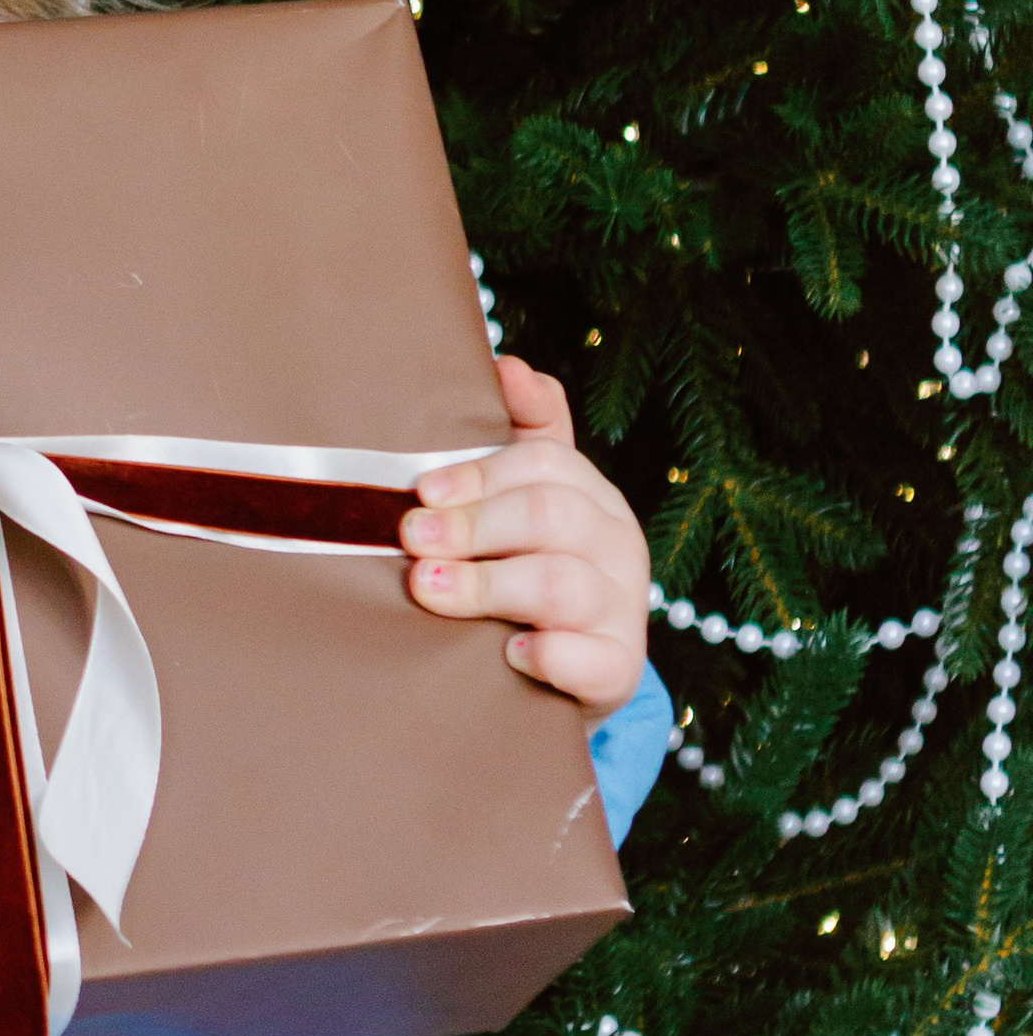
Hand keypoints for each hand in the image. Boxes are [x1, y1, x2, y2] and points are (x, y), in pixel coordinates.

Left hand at [398, 353, 649, 714]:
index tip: (422, 491)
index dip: (478, 472)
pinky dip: (551, 655)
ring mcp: (622, 609)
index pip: (545, 461)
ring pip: (563, 584)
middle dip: (473, 524)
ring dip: (487, 585)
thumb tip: (507, 364)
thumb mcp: (521, 499)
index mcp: (590, 495)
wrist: (564, 670)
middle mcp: (616, 544)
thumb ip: (520, 432)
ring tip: (429, 588)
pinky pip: (593, 661)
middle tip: (412, 539)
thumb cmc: (526, 569)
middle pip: (551, 515)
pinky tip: (509, 653)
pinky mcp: (619, 671)